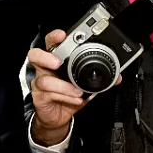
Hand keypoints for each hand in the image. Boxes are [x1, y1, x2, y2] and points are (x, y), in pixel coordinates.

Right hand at [28, 29, 121, 144]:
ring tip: (77, 90)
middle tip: (57, 62)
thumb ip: (99, 78)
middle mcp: (45, 69)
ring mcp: (40, 83)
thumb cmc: (69, 95)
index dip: (54, 37)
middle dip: (45, 56)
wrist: (58, 116)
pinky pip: (49, 95)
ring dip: (63, 86)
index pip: (51, 44)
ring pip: (44, 80)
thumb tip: (118, 77)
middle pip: (35, 55)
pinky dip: (65, 97)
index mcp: (55, 60)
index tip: (62, 35)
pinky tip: (75, 99)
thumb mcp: (85, 84)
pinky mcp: (40, 97)